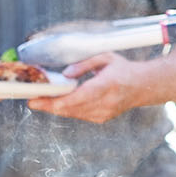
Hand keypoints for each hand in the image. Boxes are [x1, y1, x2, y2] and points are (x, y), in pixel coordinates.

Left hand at [26, 52, 147, 123]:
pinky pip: (80, 115)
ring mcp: (104, 113)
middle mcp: (106, 102)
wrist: (142, 87)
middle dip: (51, 106)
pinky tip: (57, 104)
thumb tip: (65, 75)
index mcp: (107, 84)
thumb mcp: (105, 58)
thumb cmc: (122, 69)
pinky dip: (68, 110)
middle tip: (33, 102)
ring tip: (40, 102)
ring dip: (56, 109)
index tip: (44, 100)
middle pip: (72, 108)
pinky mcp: (102, 118)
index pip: (80, 96)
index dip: (59, 101)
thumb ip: (84, 64)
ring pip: (74, 113)